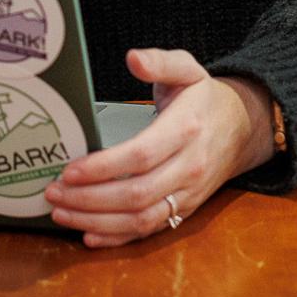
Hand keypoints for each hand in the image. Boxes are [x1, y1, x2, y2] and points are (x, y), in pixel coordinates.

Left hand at [44, 48, 275, 247]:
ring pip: (140, 218)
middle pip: (136, 193)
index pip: (141, 155)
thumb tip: (133, 58)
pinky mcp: (185, 209)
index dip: (103, 167)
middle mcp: (189, 166)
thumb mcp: (187, 69)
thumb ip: (159, 62)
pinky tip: (90, 235)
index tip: (69, 169)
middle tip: (53, 192)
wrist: (243, 127)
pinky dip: (118, 238)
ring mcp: (188, 192)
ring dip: (97, 221)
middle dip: (89, 198)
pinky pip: (151, 230)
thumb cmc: (205, 98)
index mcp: (185, 129)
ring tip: (61, 212)